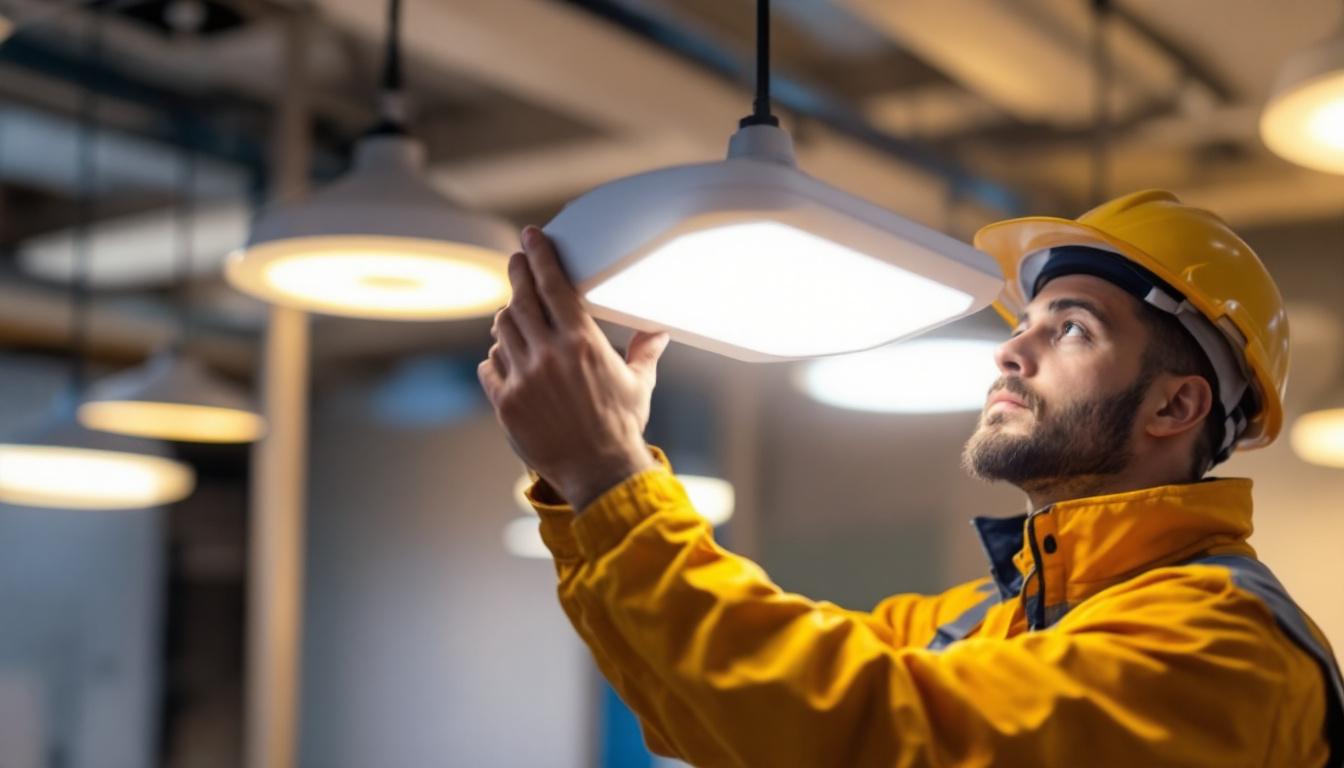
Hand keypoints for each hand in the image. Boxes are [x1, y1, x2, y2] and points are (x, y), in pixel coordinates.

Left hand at [478, 226, 669, 510]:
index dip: (539, 256)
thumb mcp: (638, 384)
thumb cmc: (622, 427)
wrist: (599, 472)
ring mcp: (523, 379)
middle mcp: (548, 355)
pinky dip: (495, 357)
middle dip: (517, 273)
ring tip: (514, 312)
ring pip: (502, 331)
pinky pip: (489, 367)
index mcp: (582, 342)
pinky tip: (504, 357)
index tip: (531, 237)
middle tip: (517, 260)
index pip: (553, 285)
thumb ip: (644, 352)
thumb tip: (659, 331)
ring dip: (507, 317)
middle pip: (521, 300)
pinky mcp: (506, 403)